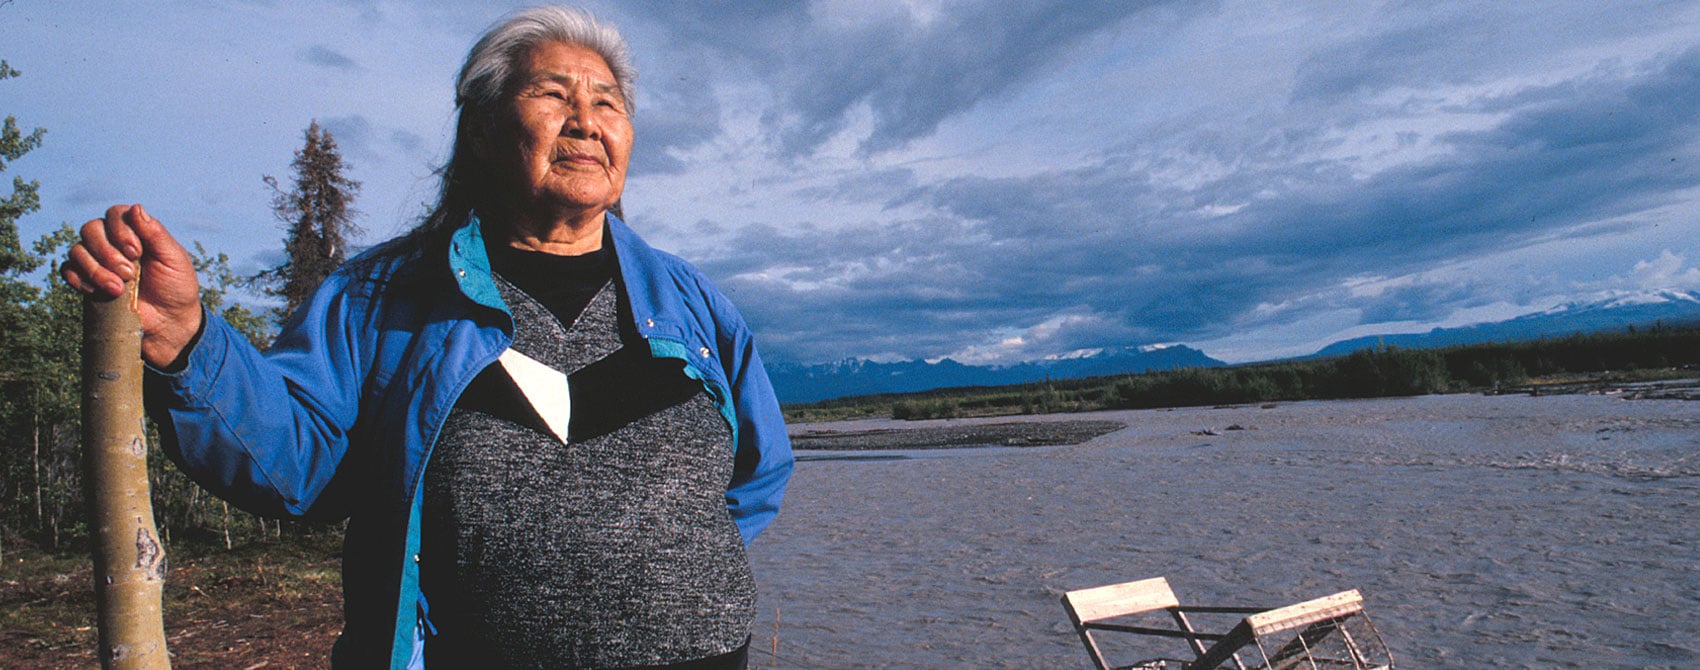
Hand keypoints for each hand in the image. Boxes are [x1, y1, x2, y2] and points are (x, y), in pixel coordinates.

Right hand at [62, 204, 204, 367]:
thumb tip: (135, 208)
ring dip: (95, 268)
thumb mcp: (173, 258)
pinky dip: (78, 278)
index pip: (114, 214)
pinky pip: (67, 270)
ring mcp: (97, 261)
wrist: (170, 321)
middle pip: (91, 228)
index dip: (120, 230)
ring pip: (77, 250)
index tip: (137, 252)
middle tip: (130, 273)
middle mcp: (112, 242)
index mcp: (135, 231)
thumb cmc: (176, 286)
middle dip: (107, 251)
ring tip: (119, 289)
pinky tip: (97, 291)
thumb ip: (155, 233)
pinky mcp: (87, 280)